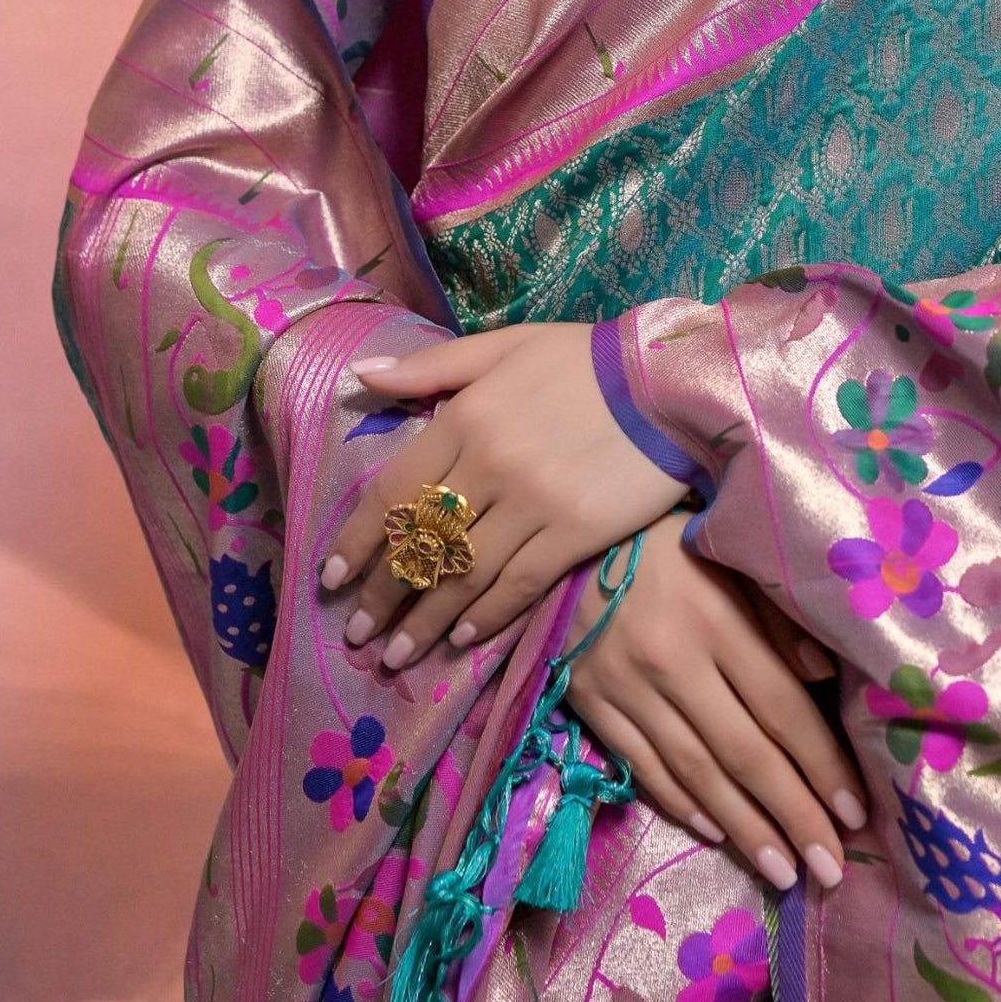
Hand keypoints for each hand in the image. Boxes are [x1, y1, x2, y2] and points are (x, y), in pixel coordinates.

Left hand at [321, 323, 684, 668]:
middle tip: (358, 635)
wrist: (669, 381)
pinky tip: (463, 639)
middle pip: (421, 544)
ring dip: (425, 621)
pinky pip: (518, 585)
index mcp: (464, 418)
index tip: (331, 579)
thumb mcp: (503, 346)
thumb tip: (361, 374)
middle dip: (383, 595)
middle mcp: (488, 466)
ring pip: (463, 575)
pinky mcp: (574, 534)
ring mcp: (532, 504)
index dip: (356, 541)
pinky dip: (487, 616)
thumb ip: (430, 368)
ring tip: (396, 655)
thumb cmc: (583, 361)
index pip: (392, 492)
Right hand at [565, 515, 867, 893]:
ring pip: (695, 772)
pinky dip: (680, 802)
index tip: (854, 814)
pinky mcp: (590, 702)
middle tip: (830, 871)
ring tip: (783, 871)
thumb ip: (776, 613)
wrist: (560, 538)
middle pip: (745, 753)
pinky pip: (641, 764)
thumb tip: (825, 674)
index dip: (822, 765)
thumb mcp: (726, 556)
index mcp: (718, 619)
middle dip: (793, 816)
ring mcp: (628, 688)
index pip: (782, 708)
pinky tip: (714, 833)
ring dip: (743, 828)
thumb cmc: (661, 542)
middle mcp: (675, 662)